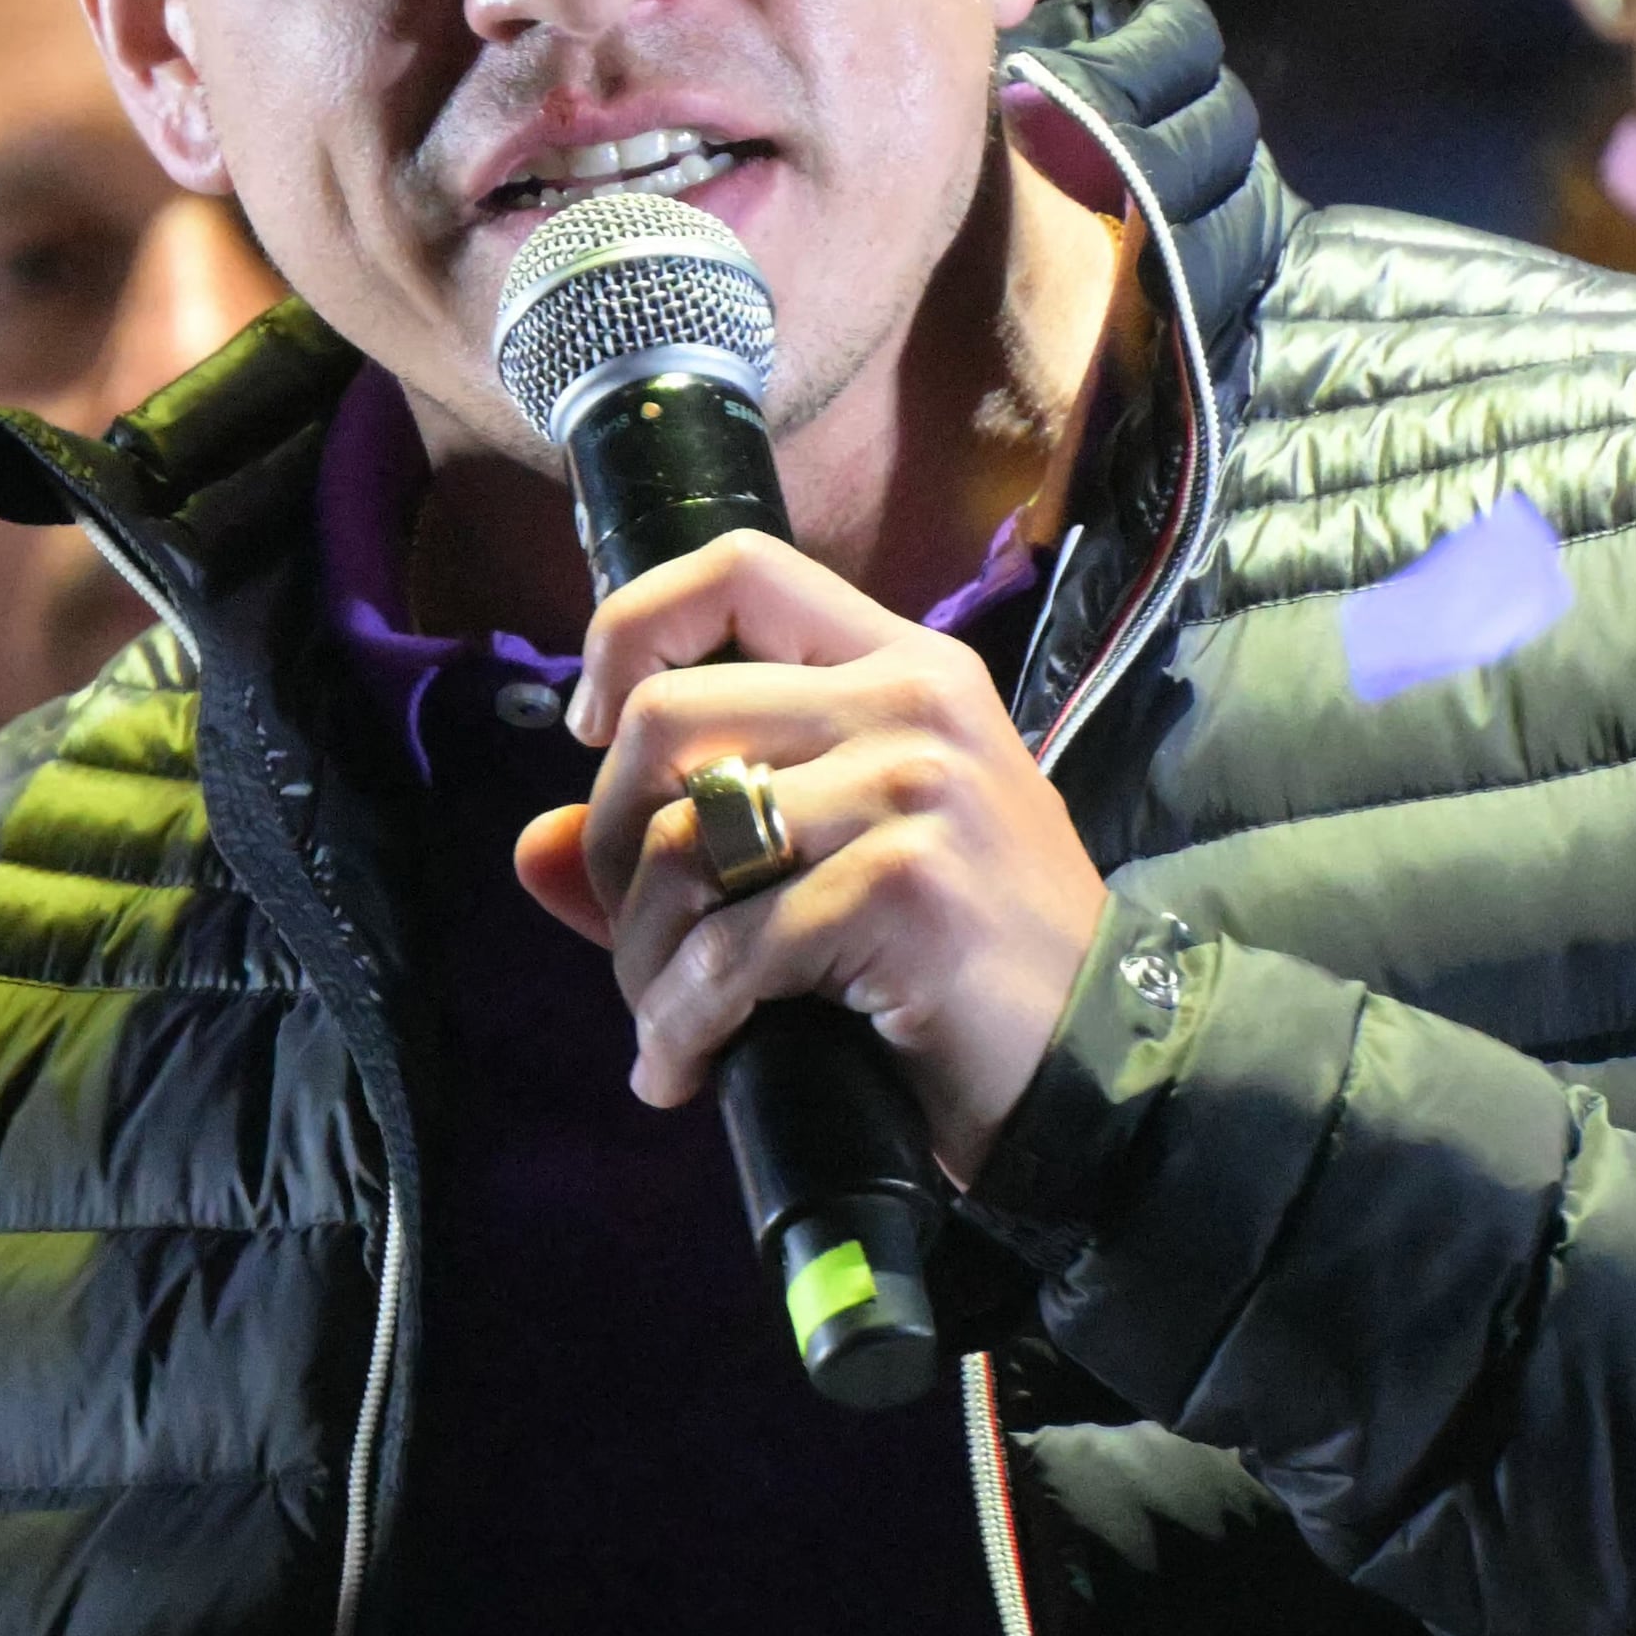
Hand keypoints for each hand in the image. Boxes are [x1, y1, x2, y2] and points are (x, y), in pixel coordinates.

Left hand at [510, 529, 1107, 1182]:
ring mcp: (916, 789)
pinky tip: (688, 1068)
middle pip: (672, 715)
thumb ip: (687, 840)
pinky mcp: (907, 887)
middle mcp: (913, 704)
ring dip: (642, 957)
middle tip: (639, 936)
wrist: (1102, 1065)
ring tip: (663, 1021)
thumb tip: (533, 847)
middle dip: (614, 846)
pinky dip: (683, 1024)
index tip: (599, 730)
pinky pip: (732, 949)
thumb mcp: (839, 866)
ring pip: (686, 843)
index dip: (633, 631)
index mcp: (903, 667)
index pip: (739, 568)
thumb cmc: (965, 965)